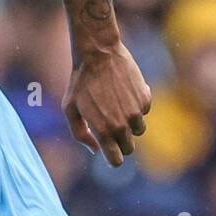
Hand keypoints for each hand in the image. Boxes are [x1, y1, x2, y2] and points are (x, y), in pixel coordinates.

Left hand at [62, 42, 151, 166]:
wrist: (98, 54)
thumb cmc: (80, 82)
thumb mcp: (70, 109)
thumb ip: (80, 133)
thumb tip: (96, 150)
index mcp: (103, 131)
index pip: (116, 161)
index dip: (113, 159)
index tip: (111, 154)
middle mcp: (122, 125)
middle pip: (129, 148)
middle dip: (120, 142)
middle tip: (109, 126)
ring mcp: (136, 112)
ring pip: (138, 131)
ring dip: (129, 125)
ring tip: (115, 107)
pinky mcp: (145, 98)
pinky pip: (143, 112)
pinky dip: (136, 107)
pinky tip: (123, 93)